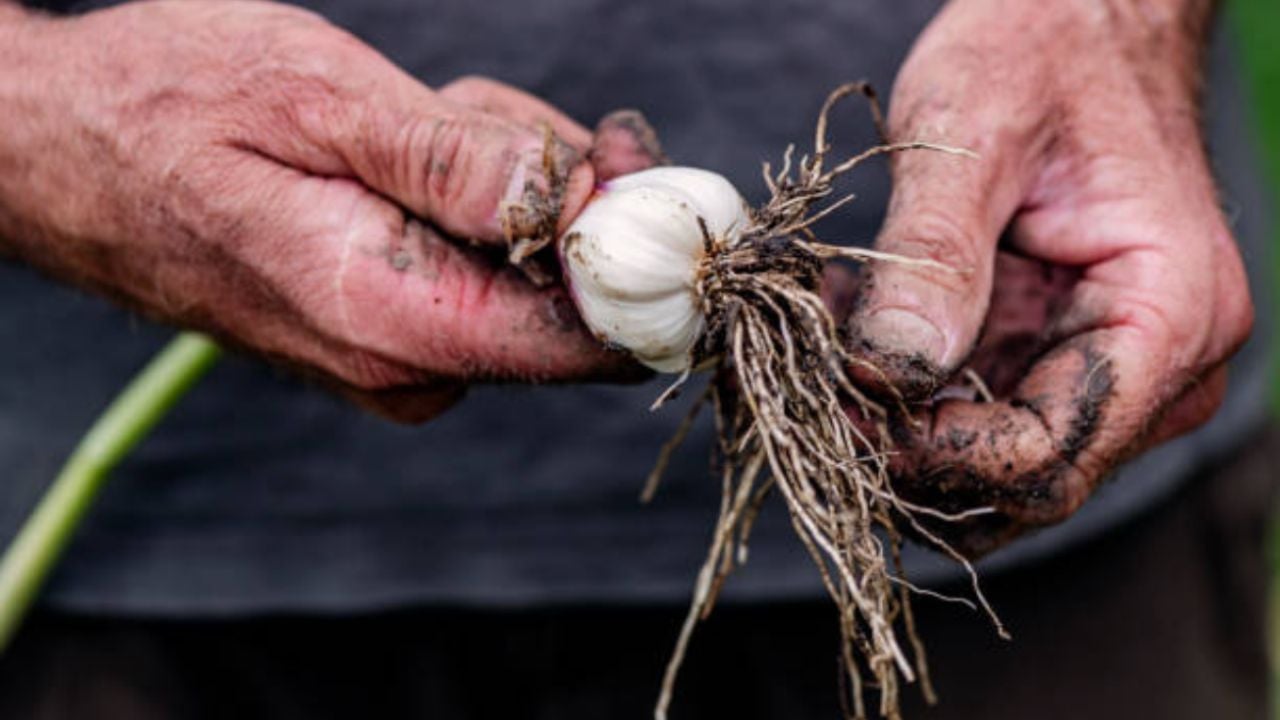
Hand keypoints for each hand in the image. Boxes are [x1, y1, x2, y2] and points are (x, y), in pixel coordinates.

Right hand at [0, 1, 655, 421]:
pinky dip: (473, 198)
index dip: (641, 257)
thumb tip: (580, 201)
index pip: (584, 340)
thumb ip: (460, 162)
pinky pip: (485, 268)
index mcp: (394, 322)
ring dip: (502, 177)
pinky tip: (402, 153)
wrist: (62, 150)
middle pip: (570, 292)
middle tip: (471, 111)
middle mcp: (406, 367)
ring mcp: (400, 356)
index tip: (644, 170)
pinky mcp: (395, 330)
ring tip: (407, 124)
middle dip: (554, 184)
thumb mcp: (321, 100)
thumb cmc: (168, 107)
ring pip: (531, 268)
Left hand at [842, 0, 1251, 554]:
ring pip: (998, 458)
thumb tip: (891, 370)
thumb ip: (934, 256)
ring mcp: (1114, 364)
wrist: (1078, 15)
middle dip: (915, 454)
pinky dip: (914, 395)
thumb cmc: (1042, 49)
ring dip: (904, 428)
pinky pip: (985, 409)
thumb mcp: (972, 133)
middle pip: (1029, 475)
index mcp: (1168, 314)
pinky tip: (857, 335)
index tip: (847, 413)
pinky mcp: (1064, 350)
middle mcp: (1160, 363)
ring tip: (830, 355)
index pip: (1052, 451)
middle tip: (819, 398)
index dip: (940, 456)